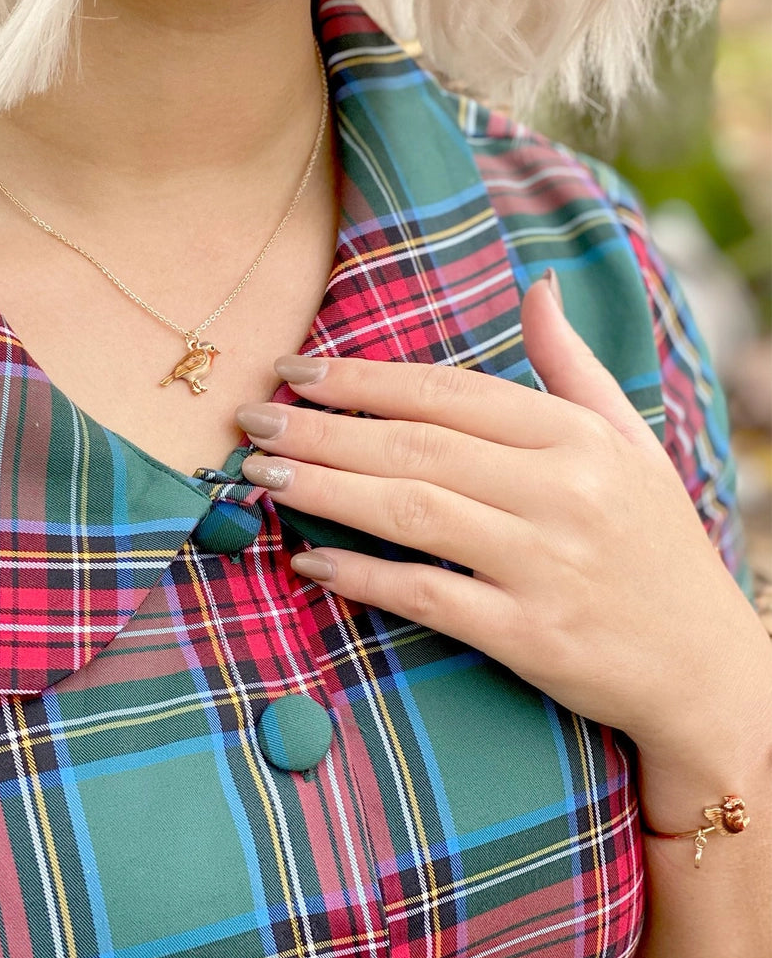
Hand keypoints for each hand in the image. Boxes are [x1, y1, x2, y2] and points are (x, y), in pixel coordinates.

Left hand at [238, 274, 768, 761]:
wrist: (707, 669)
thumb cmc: (657, 543)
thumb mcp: (629, 440)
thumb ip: (571, 365)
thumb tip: (537, 288)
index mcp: (576, 438)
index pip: (449, 393)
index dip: (364, 379)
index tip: (296, 371)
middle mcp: (560, 493)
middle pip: (415, 446)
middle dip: (321, 429)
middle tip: (251, 419)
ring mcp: (543, 566)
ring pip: (410, 512)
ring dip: (324, 490)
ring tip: (257, 475)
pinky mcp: (529, 636)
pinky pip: (427, 597)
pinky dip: (362, 578)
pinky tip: (308, 563)